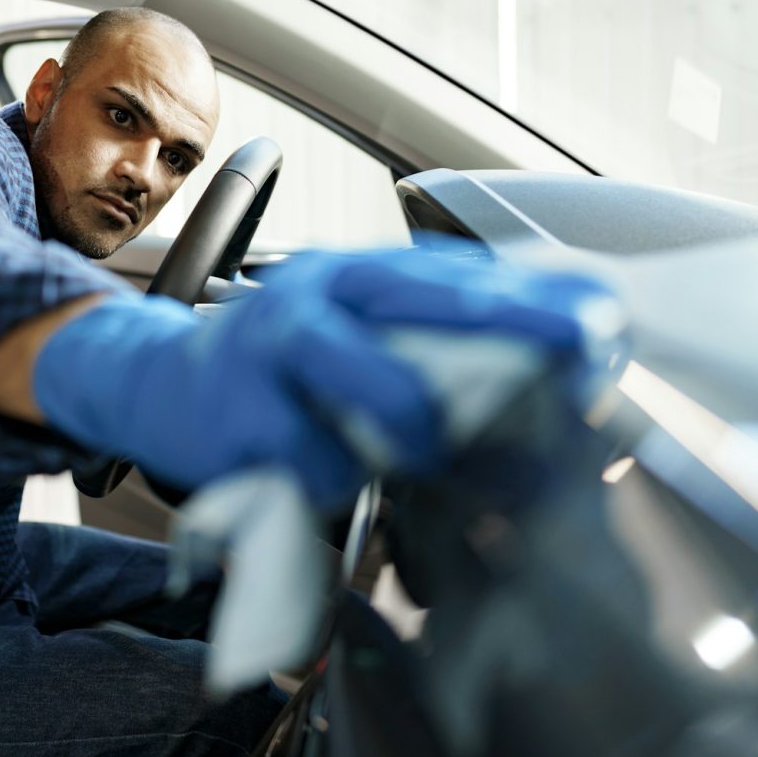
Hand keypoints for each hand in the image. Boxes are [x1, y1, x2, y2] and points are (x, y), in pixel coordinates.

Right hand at [32, 245, 617, 507]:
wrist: (154, 384)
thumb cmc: (272, 370)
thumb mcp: (342, 337)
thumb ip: (417, 351)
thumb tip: (532, 391)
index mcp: (349, 275)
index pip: (455, 274)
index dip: (533, 294)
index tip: (603, 316)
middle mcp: (314, 295)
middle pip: (425, 299)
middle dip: (515, 323)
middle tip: (581, 348)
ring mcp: (271, 348)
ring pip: (374, 389)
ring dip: (415, 431)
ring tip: (412, 447)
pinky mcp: (236, 415)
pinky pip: (318, 463)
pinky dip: (336, 482)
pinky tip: (319, 475)